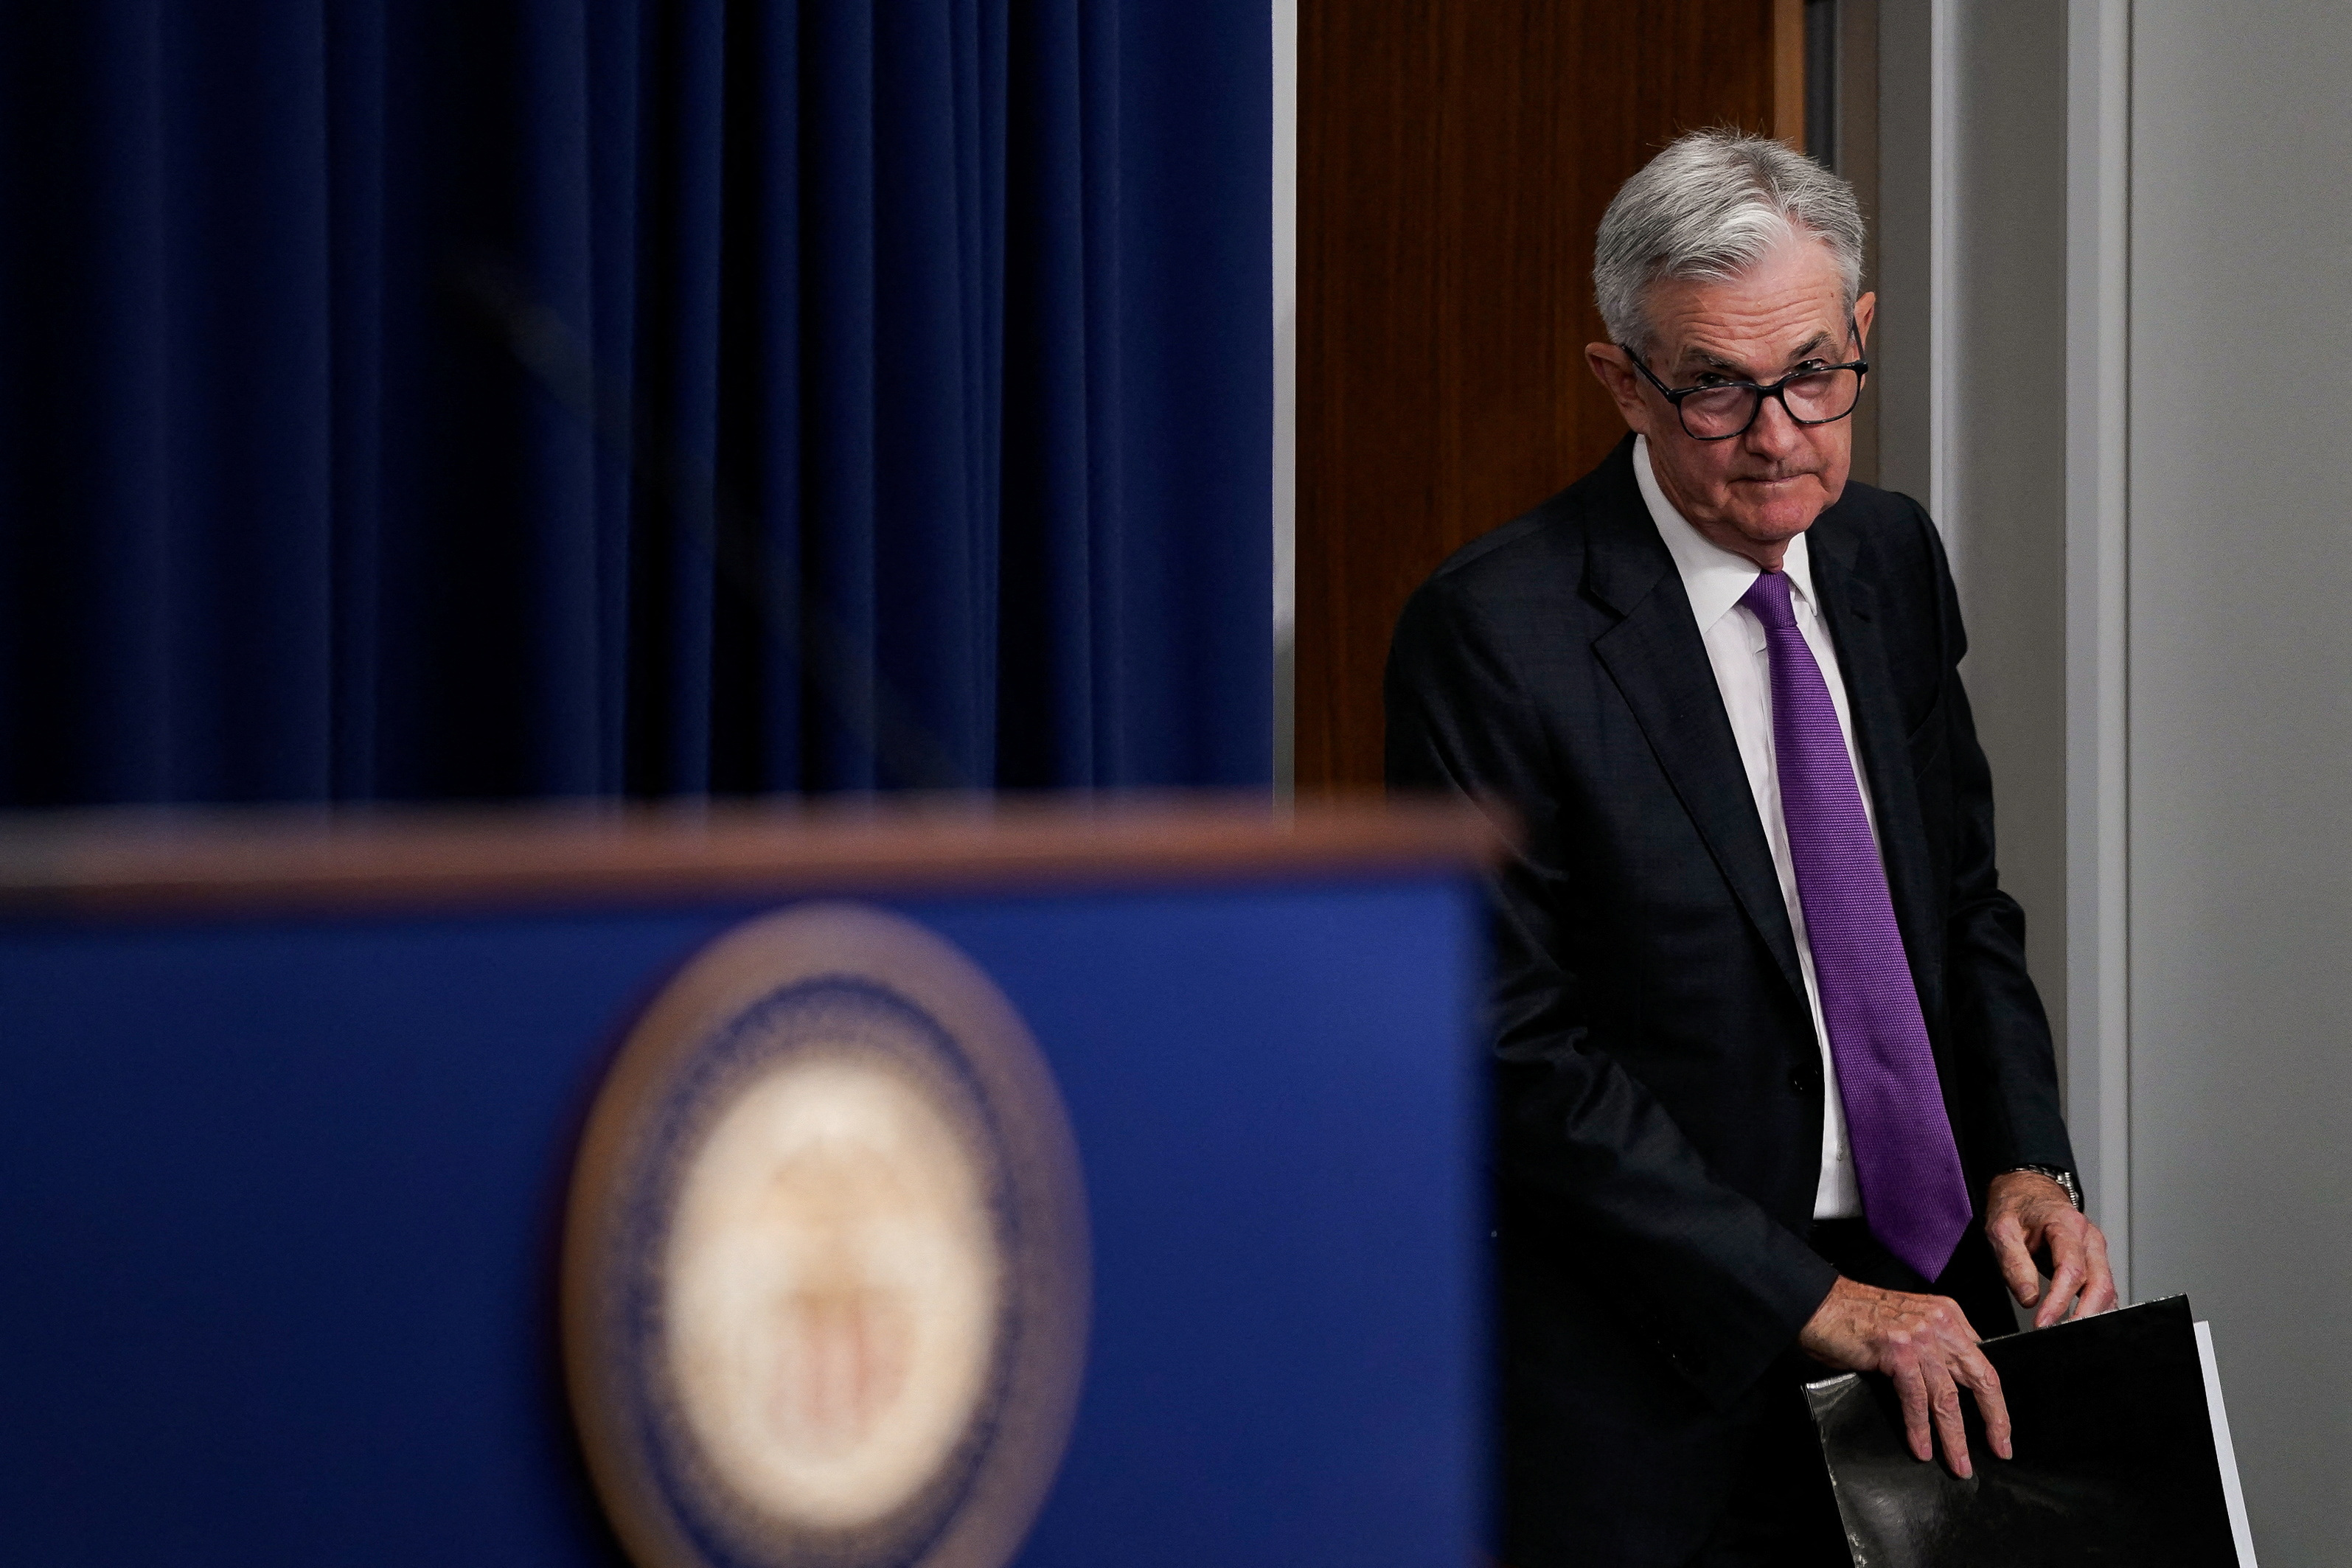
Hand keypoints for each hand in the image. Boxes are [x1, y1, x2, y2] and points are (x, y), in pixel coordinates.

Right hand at [1799, 1276, 2010, 1476]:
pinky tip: (1921, 1447)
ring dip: (1954, 1437)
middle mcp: (1939, 1323)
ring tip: (1958, 1463)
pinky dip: (1919, 1428)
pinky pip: (1915, 1399)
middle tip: (1999, 1449)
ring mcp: (1918, 1336)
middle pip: (1980, 1378)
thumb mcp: (1909, 1325)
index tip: (1999, 1427)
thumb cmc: (1856, 1318)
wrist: (1817, 1304)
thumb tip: (1952, 1388)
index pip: (1983, 1362)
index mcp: (1948, 1315)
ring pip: (1947, 1396)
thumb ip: (1934, 1349)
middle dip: (1994, 1420)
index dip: (1994, 1399)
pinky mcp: (1896, 1350)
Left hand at [1985, 1170, 2117, 1327]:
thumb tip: (2029, 1298)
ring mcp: (2096, 1251)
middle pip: (2100, 1284)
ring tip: (2070, 1337)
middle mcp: (2090, 1239)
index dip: (2059, 1301)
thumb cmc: (2015, 1207)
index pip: (2071, 1270)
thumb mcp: (2001, 1229)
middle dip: (2085, 1316)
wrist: (2028, 1189)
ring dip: (2093, 1316)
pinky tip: (2081, 1325)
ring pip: (2106, 1290)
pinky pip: (2103, 1289)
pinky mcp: (2095, 1262)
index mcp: (2066, 1226)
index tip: (2043, 1324)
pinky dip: (2095, 1309)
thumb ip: (2013, 1262)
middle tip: (2062, 1338)